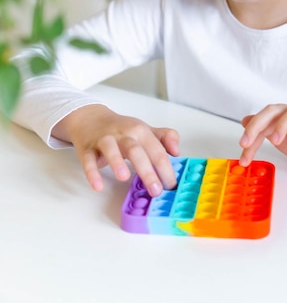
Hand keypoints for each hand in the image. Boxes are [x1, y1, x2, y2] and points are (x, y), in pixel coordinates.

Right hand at [53, 104, 179, 195]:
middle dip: (147, 170)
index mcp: (140, 131)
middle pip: (136, 150)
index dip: (165, 168)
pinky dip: (92, 172)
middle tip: (156, 190)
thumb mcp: (145, 130)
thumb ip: (164, 138)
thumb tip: (177, 151)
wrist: (91, 118)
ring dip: (117, 162)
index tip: (171, 185)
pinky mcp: (87, 148)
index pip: (156, 150)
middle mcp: (123, 133)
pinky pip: (88, 160)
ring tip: (124, 178)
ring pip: (111, 149)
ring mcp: (104, 139)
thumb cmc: (122, 129)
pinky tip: (97, 185)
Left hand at [239, 103, 286, 202]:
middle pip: (275, 109)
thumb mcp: (281, 141)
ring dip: (282, 125)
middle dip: (258, 124)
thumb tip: (245, 120)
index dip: (250, 131)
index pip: (263, 118)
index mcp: (284, 116)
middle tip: (247, 142)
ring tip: (274, 141)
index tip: (242, 148)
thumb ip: (264, 130)